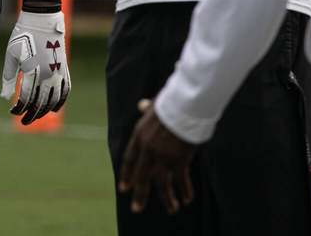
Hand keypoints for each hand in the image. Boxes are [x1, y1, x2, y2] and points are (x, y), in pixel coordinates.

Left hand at [0, 10, 71, 123]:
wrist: (42, 21)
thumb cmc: (23, 36)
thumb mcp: (11, 55)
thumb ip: (9, 77)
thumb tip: (5, 97)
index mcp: (33, 72)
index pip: (26, 98)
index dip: (19, 108)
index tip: (12, 111)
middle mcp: (48, 75)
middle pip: (41, 103)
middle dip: (31, 114)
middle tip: (24, 121)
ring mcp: (59, 73)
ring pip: (54, 100)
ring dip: (45, 111)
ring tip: (35, 115)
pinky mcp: (64, 70)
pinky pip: (65, 91)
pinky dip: (60, 101)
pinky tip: (54, 108)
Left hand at [118, 99, 196, 214]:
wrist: (184, 105)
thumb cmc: (171, 101)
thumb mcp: (154, 105)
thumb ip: (147, 109)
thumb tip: (141, 105)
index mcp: (139, 135)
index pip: (129, 159)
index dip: (126, 175)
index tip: (124, 188)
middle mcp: (148, 148)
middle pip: (142, 176)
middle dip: (139, 194)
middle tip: (136, 209)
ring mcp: (163, 156)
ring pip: (161, 183)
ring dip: (166, 199)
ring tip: (171, 210)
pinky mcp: (178, 159)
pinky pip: (180, 180)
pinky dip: (184, 191)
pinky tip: (186, 199)